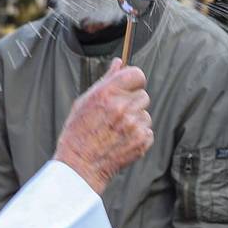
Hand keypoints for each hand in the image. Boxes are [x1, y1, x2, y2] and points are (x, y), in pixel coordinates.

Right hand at [55, 60, 152, 193]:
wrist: (80, 166)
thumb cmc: (78, 132)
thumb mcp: (85, 101)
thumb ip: (106, 80)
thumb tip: (119, 62)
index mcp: (107, 93)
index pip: (137, 74)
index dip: (134, 81)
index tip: (129, 88)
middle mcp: (122, 107)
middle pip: (143, 95)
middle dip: (133, 103)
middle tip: (117, 115)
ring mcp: (134, 125)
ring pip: (146, 114)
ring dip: (136, 120)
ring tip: (117, 130)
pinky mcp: (142, 141)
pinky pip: (148, 131)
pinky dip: (138, 136)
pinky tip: (122, 141)